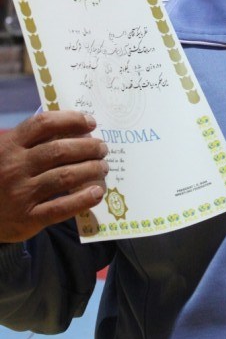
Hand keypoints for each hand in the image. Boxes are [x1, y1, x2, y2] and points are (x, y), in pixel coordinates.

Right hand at [0, 111, 108, 242]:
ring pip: (65, 177)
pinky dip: (83, 199)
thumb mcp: (8, 153)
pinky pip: (61, 208)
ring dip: (90, 170)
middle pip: (59, 151)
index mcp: (10, 145)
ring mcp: (20, 194)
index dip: (71, 120)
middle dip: (88, 147)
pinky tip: (97, 193)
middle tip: (102, 149)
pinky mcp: (27, 218)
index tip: (91, 123)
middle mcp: (15, 167)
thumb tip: (77, 131)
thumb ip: (33, 142)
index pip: (44, 124)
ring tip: (103, 167)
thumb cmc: (1, 175)